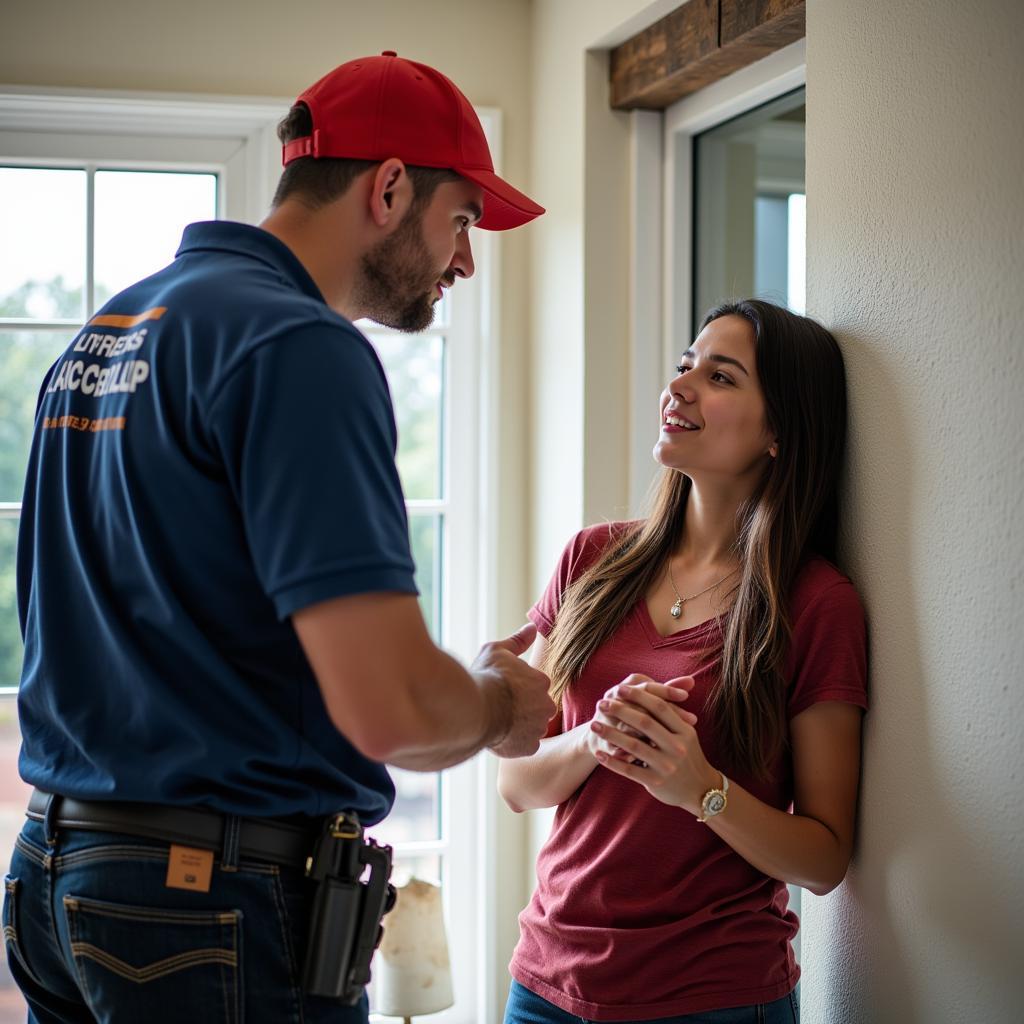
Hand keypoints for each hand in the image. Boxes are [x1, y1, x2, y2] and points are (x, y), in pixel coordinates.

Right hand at [472, 622, 555, 757]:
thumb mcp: (497, 651)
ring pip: (533, 726)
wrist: (474, 709)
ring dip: (520, 724)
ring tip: (498, 720)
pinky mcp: (530, 747)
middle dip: (523, 707)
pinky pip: (526, 744)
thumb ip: (518, 641)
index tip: (503, 688)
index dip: (518, 687)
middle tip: (501, 705)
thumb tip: (533, 627)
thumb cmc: (484, 677)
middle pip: (537, 706)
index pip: (535, 685)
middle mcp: (546, 705)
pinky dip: (516, 742)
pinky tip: (500, 735)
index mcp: (541, 681)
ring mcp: (539, 727)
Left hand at [589, 677, 717, 811]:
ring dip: (611, 734)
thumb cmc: (688, 755)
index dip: (639, 696)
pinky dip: (613, 762)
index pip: (660, 707)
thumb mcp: (687, 733)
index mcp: (685, 731)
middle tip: (601, 703)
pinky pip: (630, 770)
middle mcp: (676, 747)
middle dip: (620, 710)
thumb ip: (673, 712)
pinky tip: (599, 754)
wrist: (699, 789)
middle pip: (645, 723)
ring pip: (634, 746)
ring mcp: (666, 765)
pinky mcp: (656, 782)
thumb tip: (664, 684)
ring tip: (593, 725)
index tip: (619, 688)